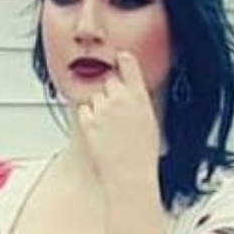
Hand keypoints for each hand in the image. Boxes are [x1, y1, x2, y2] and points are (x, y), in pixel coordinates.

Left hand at [76, 51, 160, 193]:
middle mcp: (120, 99)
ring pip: (95, 97)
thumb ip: (137, 102)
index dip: (122, 60)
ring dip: (99, 107)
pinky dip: (89, 119)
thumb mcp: (149, 122)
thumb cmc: (142, 155)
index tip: (119, 57)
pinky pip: (84, 111)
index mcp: (139, 97)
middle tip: (115, 113)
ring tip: (109, 129)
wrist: (130, 175)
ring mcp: (102, 110)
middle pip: (109, 81)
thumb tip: (130, 93)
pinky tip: (99, 133)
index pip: (128, 64)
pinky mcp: (88, 122)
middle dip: (110, 92)